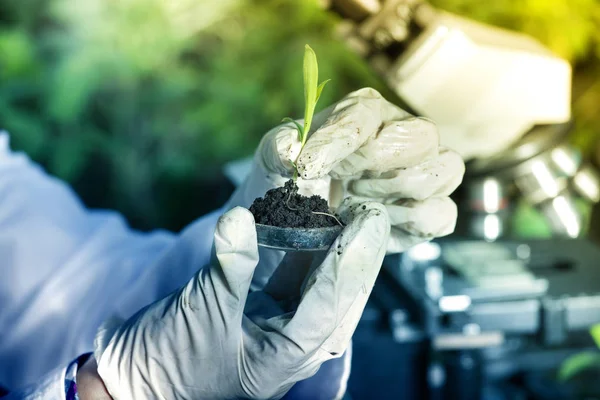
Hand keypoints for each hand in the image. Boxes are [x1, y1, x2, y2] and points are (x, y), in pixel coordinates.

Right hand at [93, 205, 388, 399]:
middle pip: (334, 292)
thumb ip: (229, 267)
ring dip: (325, 246)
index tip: (367, 222)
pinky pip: (282, 276)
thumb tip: (241, 216)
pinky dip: (291, 248)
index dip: (350, 261)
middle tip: (368, 210)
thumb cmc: (168, 366)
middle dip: (352, 252)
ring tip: (342, 207)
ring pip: (311, 281)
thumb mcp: (202, 315)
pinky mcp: (253, 308)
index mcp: (287, 357)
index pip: (331, 305)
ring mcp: (272, 325)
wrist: (129, 382)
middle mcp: (289, 342)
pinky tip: (300, 221)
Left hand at [228, 87, 464, 255]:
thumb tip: (292, 151)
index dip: (338, 141)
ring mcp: (424, 172)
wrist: (305, 217)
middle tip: (344, 184)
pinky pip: (442, 214)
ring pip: (446, 169)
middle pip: (422, 135)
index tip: (307, 168)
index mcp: (365, 112)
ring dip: (398, 191)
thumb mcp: (275, 159)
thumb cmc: (295, 178)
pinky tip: (376, 221)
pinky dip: (410, 223)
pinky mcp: (430, 211)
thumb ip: (279, 148)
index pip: (365, 114)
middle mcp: (403, 134)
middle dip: (379, 163)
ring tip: (358, 201)